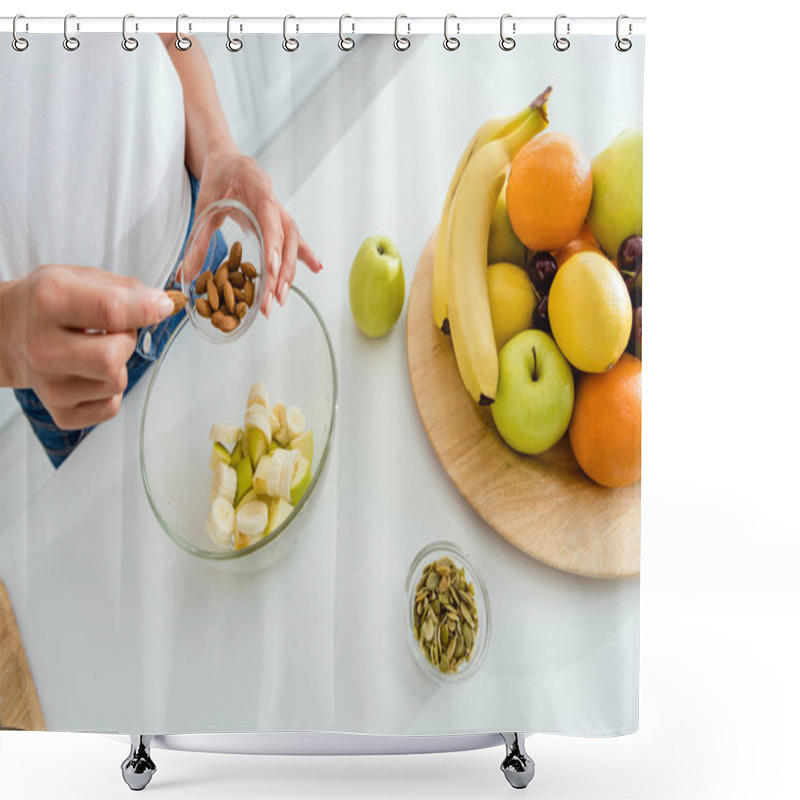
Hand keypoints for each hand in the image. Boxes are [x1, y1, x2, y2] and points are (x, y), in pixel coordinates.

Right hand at [0, 265, 174, 428]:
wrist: (7, 334)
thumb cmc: (48, 304)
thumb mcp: (79, 277)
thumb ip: (125, 288)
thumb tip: (162, 304)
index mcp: (49, 302)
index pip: (111, 311)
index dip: (147, 308)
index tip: (161, 306)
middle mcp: (43, 347)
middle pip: (111, 358)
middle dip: (127, 341)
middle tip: (115, 332)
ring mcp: (49, 385)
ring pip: (116, 383)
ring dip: (120, 366)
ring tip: (98, 351)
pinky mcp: (60, 412)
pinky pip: (111, 407)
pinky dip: (111, 391)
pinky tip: (92, 374)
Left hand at [194, 147, 321, 316]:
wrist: (227, 161)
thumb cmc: (216, 179)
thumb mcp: (203, 206)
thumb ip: (197, 240)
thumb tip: (185, 274)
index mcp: (256, 185)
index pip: (270, 216)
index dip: (273, 243)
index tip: (272, 269)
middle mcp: (273, 198)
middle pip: (286, 235)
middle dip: (282, 269)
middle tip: (274, 297)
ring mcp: (279, 210)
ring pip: (293, 240)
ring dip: (290, 269)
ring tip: (281, 296)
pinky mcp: (280, 219)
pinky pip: (295, 238)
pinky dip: (305, 254)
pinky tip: (316, 268)